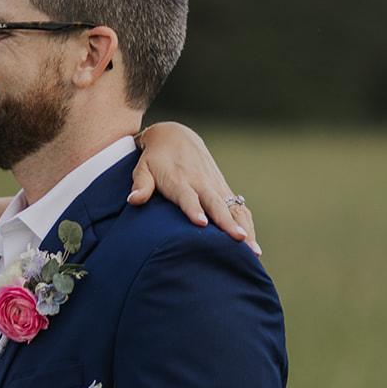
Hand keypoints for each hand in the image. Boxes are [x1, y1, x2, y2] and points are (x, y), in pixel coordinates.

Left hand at [128, 122, 260, 253]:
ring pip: (233, 208)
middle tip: (238, 239)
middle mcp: (201, 183)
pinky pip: (239, 209)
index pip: (187, 196)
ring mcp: (215, 187)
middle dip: (227, 222)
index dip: (194, 209)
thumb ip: (141, 184)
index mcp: (180, 180)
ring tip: (253, 251)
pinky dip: (247, 225)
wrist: (175, 136)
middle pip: (216, 204)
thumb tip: (133, 200)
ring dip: (244, 228)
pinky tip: (253, 246)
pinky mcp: (223, 190)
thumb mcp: (143, 168)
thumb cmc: (155, 159)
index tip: (201, 223)